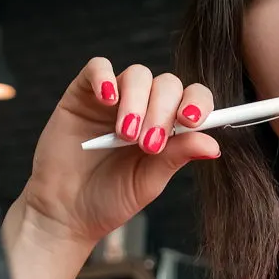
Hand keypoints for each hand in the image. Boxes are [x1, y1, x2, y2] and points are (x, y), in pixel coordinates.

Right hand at [13, 58, 219, 248]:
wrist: (65, 212)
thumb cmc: (109, 198)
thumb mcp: (148, 181)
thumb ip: (177, 156)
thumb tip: (213, 144)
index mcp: (167, 127)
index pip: (193, 99)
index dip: (198, 103)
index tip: (192, 121)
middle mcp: (144, 107)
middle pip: (167, 84)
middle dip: (162, 111)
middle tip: (148, 144)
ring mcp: (113, 99)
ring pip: (136, 74)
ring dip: (136, 102)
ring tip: (125, 135)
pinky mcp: (82, 94)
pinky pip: (97, 67)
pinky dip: (104, 77)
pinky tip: (107, 100)